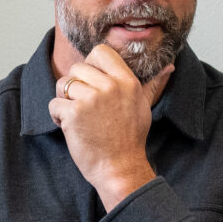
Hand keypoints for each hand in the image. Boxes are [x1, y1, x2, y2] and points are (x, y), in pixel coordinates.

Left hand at [48, 45, 171, 209]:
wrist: (119, 169)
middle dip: (74, 86)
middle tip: (83, 106)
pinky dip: (56, 116)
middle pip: (77, 68)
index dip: (90, 64)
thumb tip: (168, 67)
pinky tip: (70, 128)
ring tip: (76, 117)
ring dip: (64, 101)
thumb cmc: (130, 140)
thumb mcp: (144, 107)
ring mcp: (91, 99)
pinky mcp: (74, 114)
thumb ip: (151, 84)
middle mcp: (110, 86)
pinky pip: (54, 104)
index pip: (100, 52)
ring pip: (62, 84)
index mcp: (127, 81)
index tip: (91, 82)